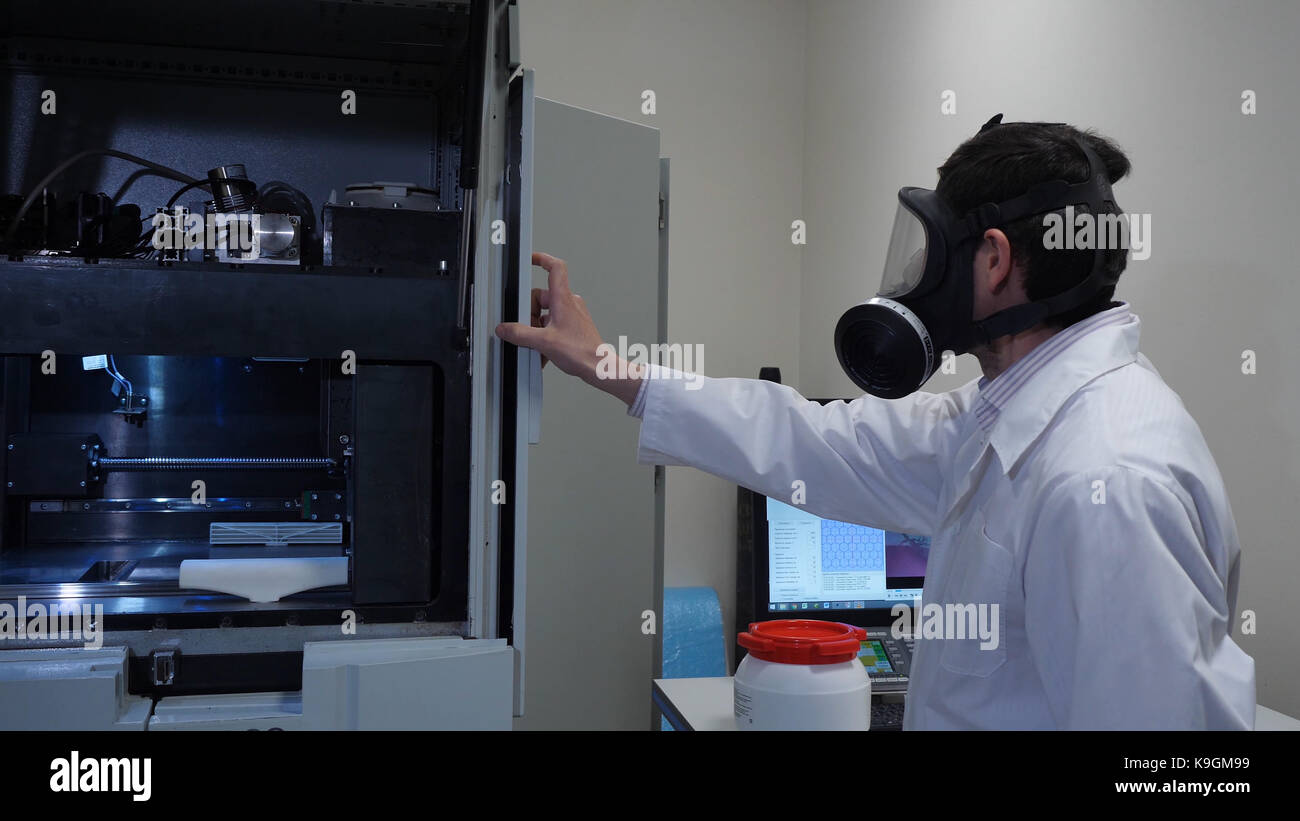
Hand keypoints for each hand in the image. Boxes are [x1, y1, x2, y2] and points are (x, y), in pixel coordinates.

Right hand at [495, 252, 643, 404]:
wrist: (597, 367)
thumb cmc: (581, 352)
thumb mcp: (543, 342)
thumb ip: (520, 334)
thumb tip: (505, 329)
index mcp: (563, 299)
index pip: (555, 267)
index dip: (542, 259)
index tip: (530, 259)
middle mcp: (570, 303)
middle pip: (542, 296)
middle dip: (530, 312)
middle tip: (527, 328)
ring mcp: (573, 315)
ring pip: (546, 312)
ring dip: (537, 326)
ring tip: (537, 342)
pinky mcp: (574, 327)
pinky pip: (553, 324)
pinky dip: (545, 334)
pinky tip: (542, 350)